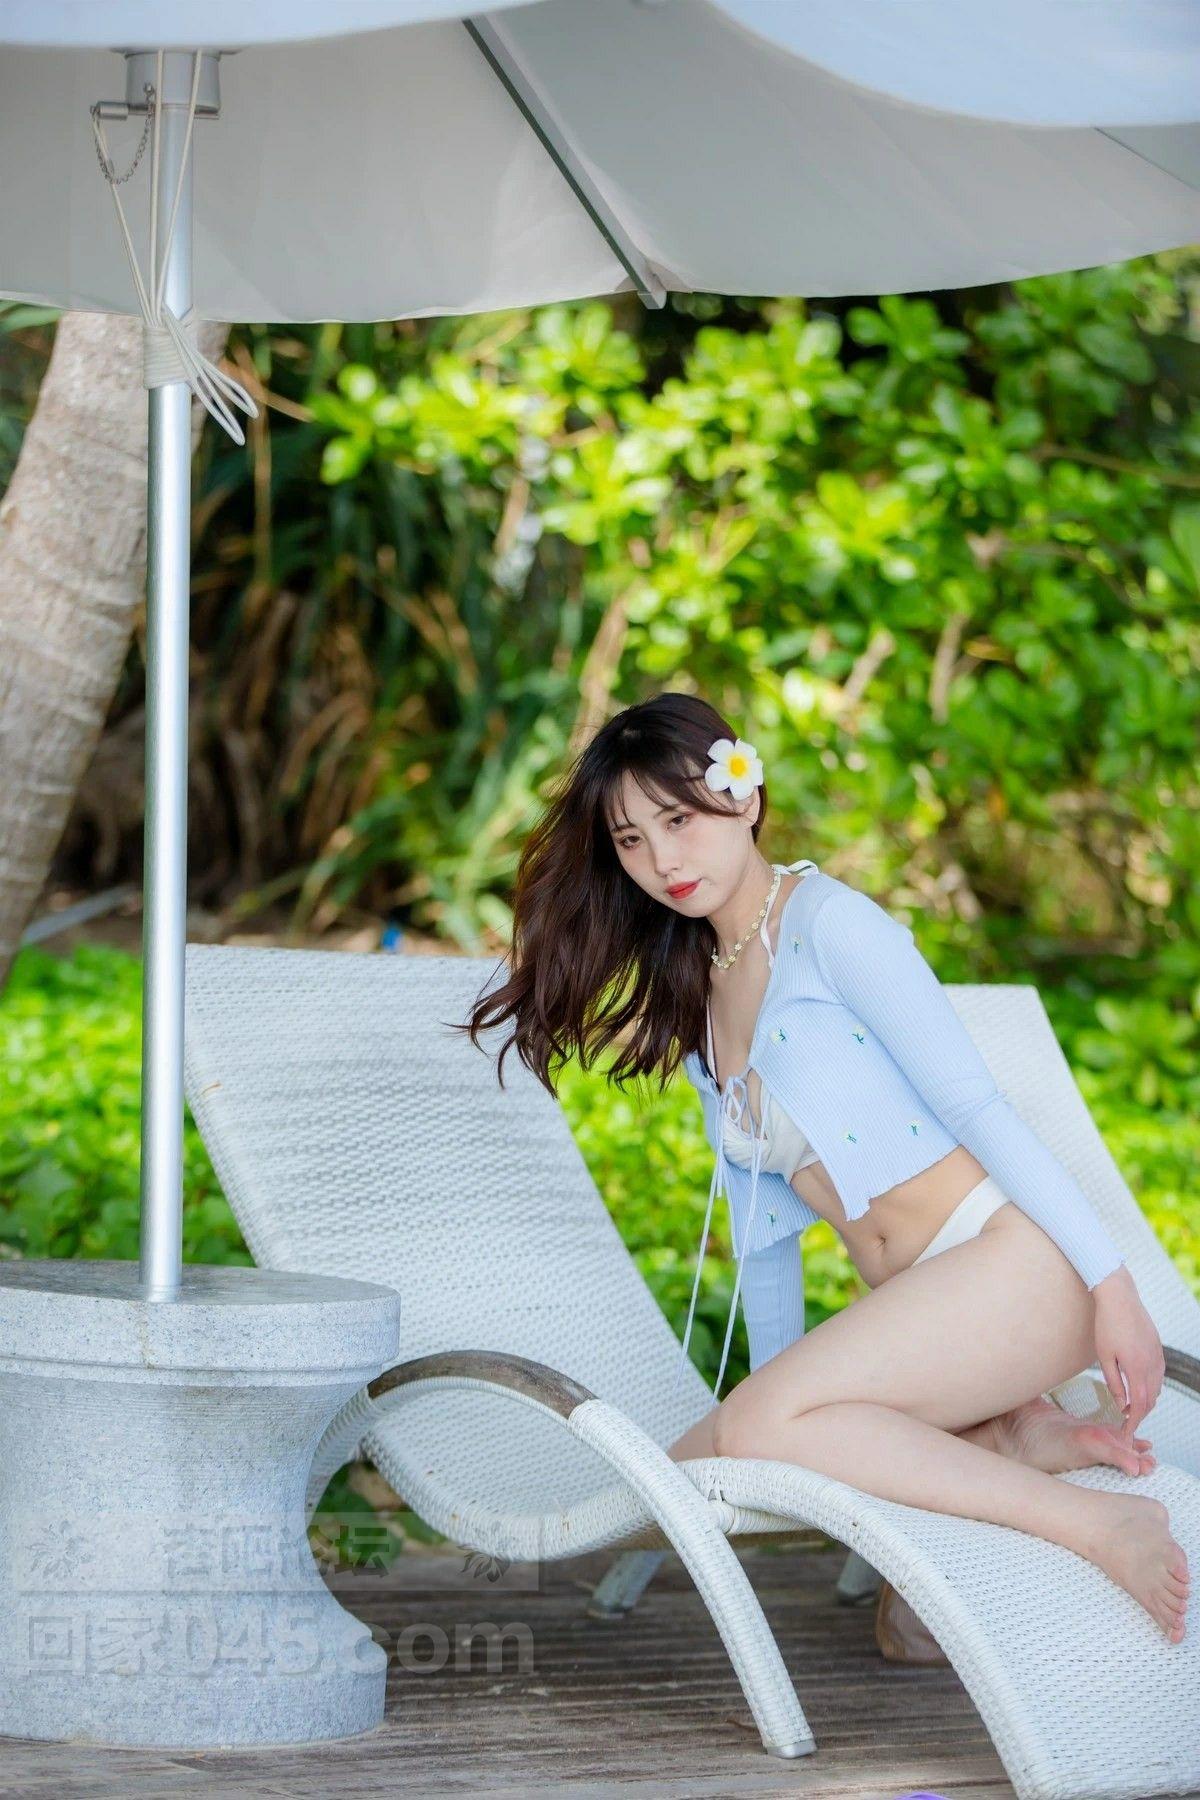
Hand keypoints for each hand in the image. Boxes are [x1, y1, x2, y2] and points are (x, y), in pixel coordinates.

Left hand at [1091, 1264, 1164, 1436]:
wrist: (1119, 1296)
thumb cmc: (1107, 1324)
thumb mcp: (1104, 1356)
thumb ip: (1114, 1382)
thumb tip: (1121, 1404)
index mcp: (1138, 1368)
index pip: (1140, 1405)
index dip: (1134, 1421)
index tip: (1127, 1432)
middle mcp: (1152, 1364)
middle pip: (1151, 1399)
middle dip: (1140, 1413)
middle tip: (1125, 1421)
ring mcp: (1158, 1355)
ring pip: (1157, 1388)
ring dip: (1146, 1400)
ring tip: (1129, 1405)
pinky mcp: (1158, 1348)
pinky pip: (1159, 1374)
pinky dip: (1151, 1386)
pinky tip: (1138, 1385)